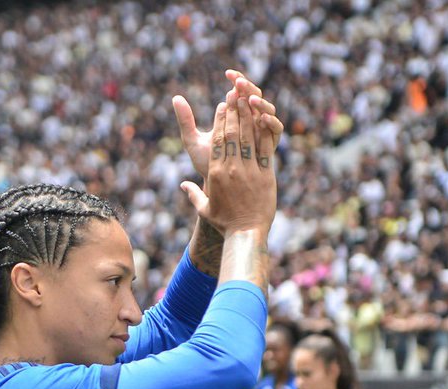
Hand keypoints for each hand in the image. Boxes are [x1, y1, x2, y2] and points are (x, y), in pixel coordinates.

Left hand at [172, 70, 277, 180]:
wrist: (220, 187)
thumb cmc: (207, 163)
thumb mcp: (192, 141)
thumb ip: (185, 121)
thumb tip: (174, 97)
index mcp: (234, 115)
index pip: (238, 91)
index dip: (236, 80)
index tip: (228, 74)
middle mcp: (250, 119)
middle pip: (254, 96)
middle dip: (248, 88)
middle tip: (239, 83)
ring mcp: (262, 131)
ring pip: (267, 109)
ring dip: (260, 102)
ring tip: (249, 99)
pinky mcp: (271, 144)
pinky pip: (276, 129)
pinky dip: (271, 121)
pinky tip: (262, 118)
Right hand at [180, 88, 280, 235]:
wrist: (246, 234)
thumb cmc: (224, 223)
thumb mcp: (204, 209)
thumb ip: (193, 194)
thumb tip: (182, 185)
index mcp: (215, 173)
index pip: (217, 141)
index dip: (220, 121)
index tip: (222, 107)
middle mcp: (231, 169)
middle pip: (231, 134)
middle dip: (233, 113)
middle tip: (235, 96)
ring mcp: (249, 171)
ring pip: (247, 138)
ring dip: (247, 117)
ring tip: (247, 101)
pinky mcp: (265, 175)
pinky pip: (264, 150)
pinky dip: (263, 133)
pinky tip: (264, 120)